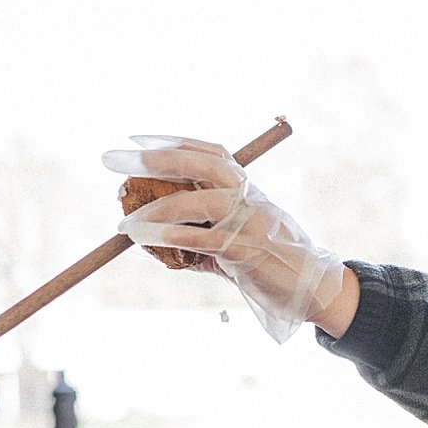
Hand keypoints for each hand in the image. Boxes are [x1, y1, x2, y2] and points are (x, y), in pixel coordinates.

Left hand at [102, 135, 347, 343]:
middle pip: (201, 164)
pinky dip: (169, 237)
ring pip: (199, 202)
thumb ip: (196, 235)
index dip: (172, 142)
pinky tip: (144, 239)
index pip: (209, 152)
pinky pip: (202, 239)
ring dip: (156, 209)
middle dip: (157, 158)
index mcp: (246, 187)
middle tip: (115, 159)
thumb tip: (149, 240)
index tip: (136, 140)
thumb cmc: (268, 262)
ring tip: (124, 222)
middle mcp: (248, 196)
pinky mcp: (247, 249)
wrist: (312, 287)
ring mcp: (250, 220)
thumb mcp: (231, 240)